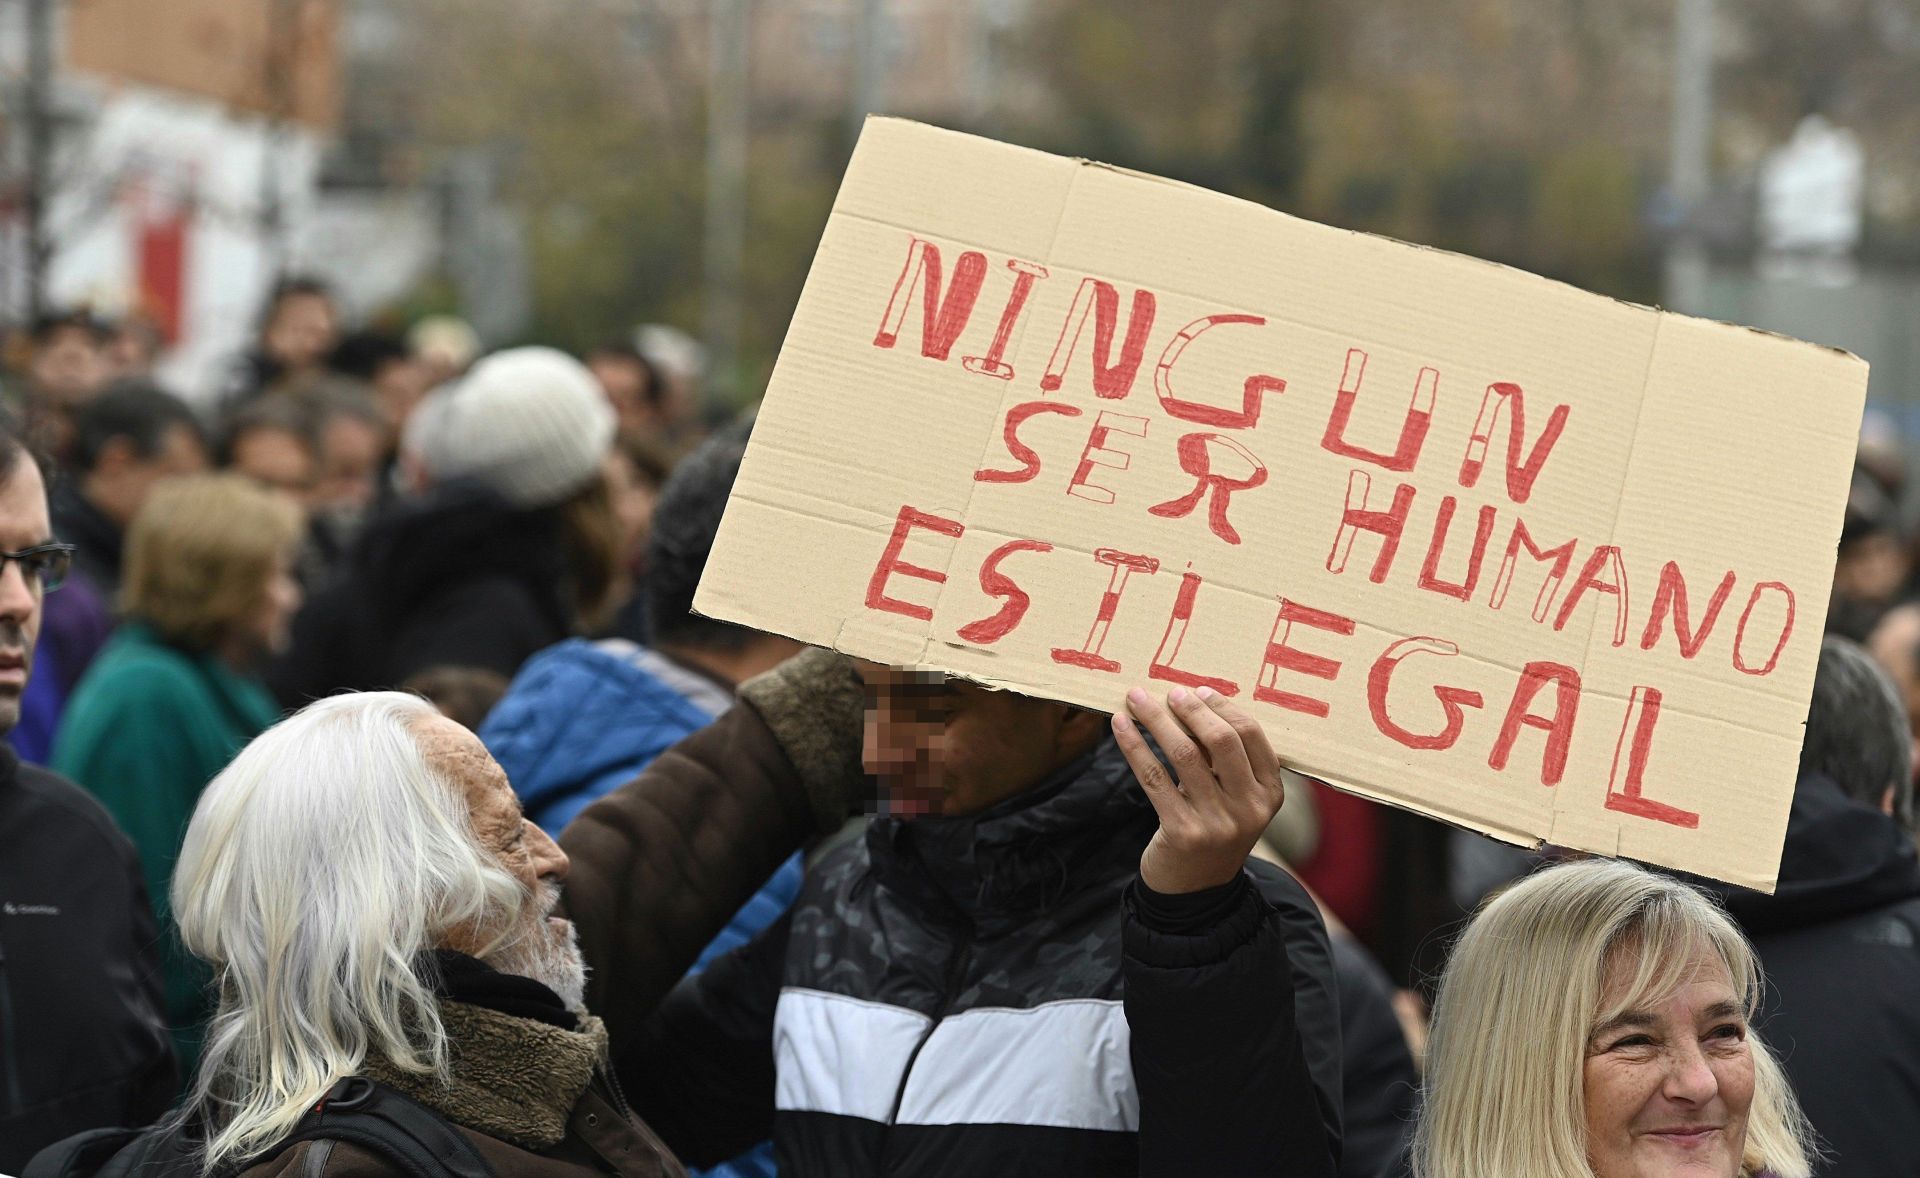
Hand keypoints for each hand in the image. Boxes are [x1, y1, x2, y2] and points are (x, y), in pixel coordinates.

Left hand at [1113, 685, 1285, 894]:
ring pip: (1184, 754)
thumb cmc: (1212, 830)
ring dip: (1156, 720)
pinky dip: (1134, 746)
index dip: (1223, 707)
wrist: (1194, 891)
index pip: (1252, 735)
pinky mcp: (1183, 832)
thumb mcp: (1234, 799)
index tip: (1198, 690)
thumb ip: (1224, 761)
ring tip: (1136, 698)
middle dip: (1191, 709)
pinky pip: (1154, 777)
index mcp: (1271, 794)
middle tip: (1169, 692)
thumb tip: (1192, 702)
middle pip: (1222, 740)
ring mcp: (1218, 823)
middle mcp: (1250, 808)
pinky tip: (1119, 726)